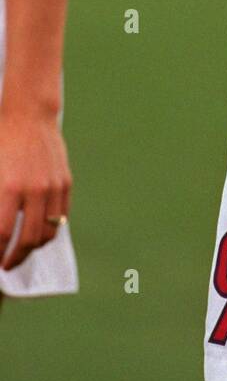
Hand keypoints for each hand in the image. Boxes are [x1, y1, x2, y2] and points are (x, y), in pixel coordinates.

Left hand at [0, 110, 71, 271]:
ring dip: (34, 248)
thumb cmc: (2, 142)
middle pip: (29, 238)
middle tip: (6, 264)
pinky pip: (61, 217)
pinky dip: (51, 230)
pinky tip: (39, 232)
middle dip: (15, 257)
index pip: (4, 234)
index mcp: (10, 187)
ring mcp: (53, 186)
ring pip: (49, 232)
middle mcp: (35, 190)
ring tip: (23, 251)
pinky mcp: (65, 182)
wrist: (29, 115)